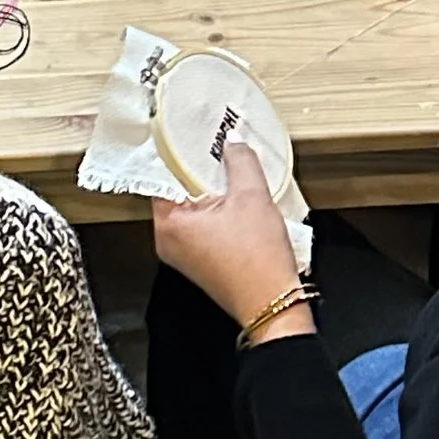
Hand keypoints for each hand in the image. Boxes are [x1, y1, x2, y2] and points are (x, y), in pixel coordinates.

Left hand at [150, 141, 309, 333]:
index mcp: (169, 223)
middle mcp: (167, 241)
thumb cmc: (257, 259)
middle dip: (198, 172)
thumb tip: (232, 141)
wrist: (274, 304)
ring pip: (191, 209)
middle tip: (216, 149)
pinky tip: (235, 201)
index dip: (180, 153)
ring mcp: (182, 254)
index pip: (163, 175)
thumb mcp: (251, 196)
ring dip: (210, 192)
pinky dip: (215, 212)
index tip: (192, 135)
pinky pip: (201, 226)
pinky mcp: (199, 262)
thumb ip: (240, 160)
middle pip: (177, 192)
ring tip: (230, 172)